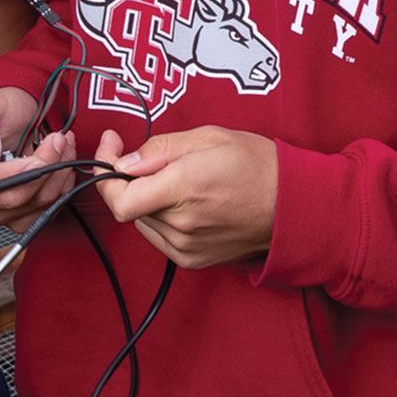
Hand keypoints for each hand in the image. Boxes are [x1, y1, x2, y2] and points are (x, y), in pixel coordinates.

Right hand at [0, 88, 75, 223]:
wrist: (22, 119)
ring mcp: (0, 210)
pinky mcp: (22, 216)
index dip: (13, 175)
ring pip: (37, 204)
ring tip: (62, 144)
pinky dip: (62, 184)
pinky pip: (48, 209)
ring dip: (59, 173)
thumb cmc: (3, 113)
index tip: (36, 160)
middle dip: (45, 167)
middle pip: (15, 198)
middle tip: (57, 140)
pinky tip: (62, 163)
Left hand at [91, 126, 277, 269]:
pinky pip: (158, 236)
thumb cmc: (257, 165)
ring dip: (147, 199)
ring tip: (179, 181)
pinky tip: (186, 202)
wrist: (292, 206)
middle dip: (130, 178)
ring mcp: (185, 246)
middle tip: (150, 158)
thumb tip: (124, 161)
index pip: (119, 197)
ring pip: (142, 220)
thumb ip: (160, 148)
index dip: (104, 172)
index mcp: (183, 187)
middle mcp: (181, 223)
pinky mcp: (191, 259)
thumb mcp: (210, 137)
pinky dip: (161, 217)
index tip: (111, 146)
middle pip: (129, 205)